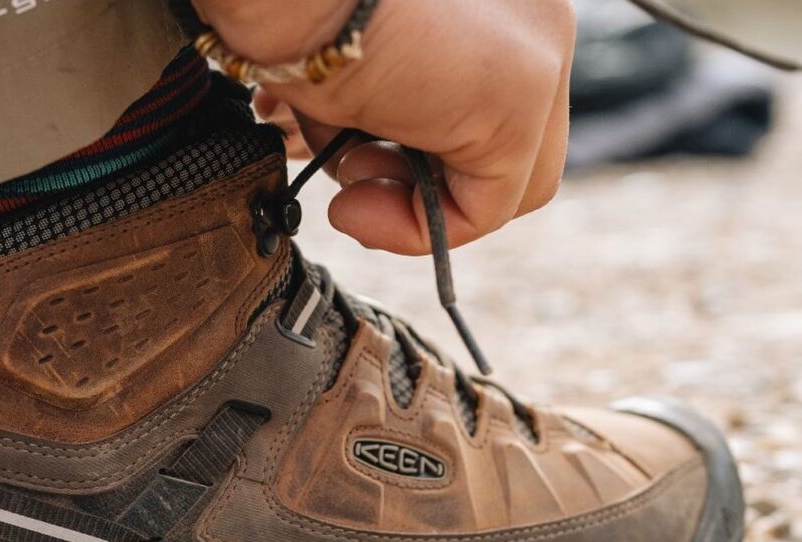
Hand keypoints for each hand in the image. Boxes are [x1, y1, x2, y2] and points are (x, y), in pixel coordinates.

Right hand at [196, 0, 575, 252]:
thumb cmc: (294, 11)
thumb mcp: (357, 68)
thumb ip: (388, 111)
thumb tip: (370, 170)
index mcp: (498, 4)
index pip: (486, 105)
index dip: (422, 155)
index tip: (351, 162)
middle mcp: (534, 19)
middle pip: (505, 146)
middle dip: (423, 183)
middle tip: (350, 182)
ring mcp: (539, 57)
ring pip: (506, 184)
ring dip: (414, 205)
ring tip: (345, 181)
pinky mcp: (520, 102)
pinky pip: (483, 208)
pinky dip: (415, 228)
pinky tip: (352, 208)